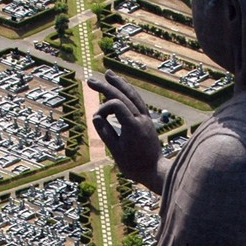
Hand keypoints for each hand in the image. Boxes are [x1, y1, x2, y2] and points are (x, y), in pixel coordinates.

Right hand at [87, 70, 168, 193]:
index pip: (116, 104)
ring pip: (133, 95)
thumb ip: (106, 132)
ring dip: (120, 84)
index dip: (103, 108)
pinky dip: (129, 92)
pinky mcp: (148, 120)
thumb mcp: (116, 151)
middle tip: (90, 80)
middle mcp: (142, 118)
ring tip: (109, 73)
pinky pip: (138, 101)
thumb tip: (96, 116)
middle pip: (124, 95)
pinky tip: (122, 87)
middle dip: (107, 86)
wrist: (155, 172)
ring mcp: (146, 118)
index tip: (98, 120)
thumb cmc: (134, 165)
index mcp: (133, 125)